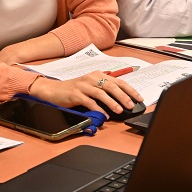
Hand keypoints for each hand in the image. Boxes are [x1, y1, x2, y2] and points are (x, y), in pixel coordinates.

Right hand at [27, 72, 143, 117]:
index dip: (130, 90)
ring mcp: (83, 85)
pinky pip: (89, 101)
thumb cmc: (73, 90)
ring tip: (120, 110)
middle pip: (111, 86)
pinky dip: (98, 109)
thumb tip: (121, 102)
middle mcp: (91, 78)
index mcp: (97, 75)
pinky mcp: (75, 94)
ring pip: (101, 93)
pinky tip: (103, 115)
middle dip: (123, 96)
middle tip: (131, 105)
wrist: (53, 90)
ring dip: (112, 102)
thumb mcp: (90, 87)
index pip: (118, 81)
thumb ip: (104, 91)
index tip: (139, 98)